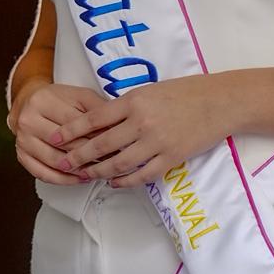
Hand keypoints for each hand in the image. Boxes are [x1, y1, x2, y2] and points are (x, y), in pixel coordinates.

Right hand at [9, 80, 106, 183]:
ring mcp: (23, 140)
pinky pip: (43, 173)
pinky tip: (79, 178)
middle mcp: (28, 121)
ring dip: (78, 169)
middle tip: (111, 159)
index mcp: (42, 101)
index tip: (114, 142)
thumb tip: (116, 125)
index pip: (74, 123)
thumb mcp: (78, 95)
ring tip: (97, 171)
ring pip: (55, 161)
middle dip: (90, 154)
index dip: (96, 134)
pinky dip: (63, 179)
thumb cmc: (57, 99)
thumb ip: (96, 107)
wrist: (28, 102)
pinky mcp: (21, 156)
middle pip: (65, 144)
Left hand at [47, 75, 232, 187]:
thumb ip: (127, 106)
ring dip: (98, 172)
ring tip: (85, 176)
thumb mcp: (150, 91)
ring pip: (118, 164)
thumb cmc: (185, 92)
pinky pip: (141, 175)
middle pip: (101, 145)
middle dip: (78, 156)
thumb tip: (99, 123)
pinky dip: (124, 181)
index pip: (94, 118)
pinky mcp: (170, 159)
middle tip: (62, 163)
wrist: (219, 102)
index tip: (54, 137)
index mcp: (134, 101)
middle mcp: (141, 122)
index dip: (71, 130)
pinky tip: (114, 182)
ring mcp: (156, 143)